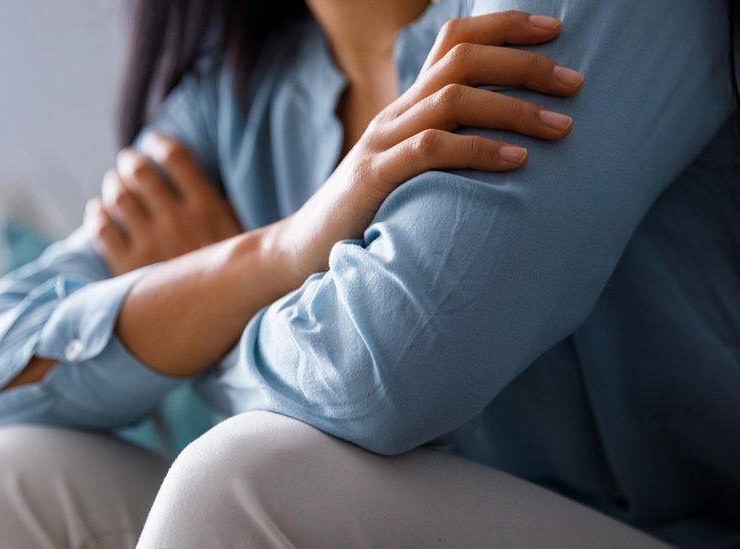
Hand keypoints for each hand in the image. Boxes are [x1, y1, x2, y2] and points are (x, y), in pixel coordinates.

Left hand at [87, 133, 242, 274]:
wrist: (222, 325)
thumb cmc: (233, 282)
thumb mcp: (239, 238)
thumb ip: (217, 208)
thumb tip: (194, 179)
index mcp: (209, 209)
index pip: (175, 156)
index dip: (159, 143)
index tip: (153, 143)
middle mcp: (178, 222)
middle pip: (139, 172)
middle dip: (129, 163)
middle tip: (127, 164)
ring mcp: (151, 245)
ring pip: (117, 197)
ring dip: (112, 186)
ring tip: (114, 187)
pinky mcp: (128, 268)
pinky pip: (101, 229)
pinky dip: (96, 215)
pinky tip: (100, 213)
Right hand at [269, 11, 583, 281]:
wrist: (307, 248)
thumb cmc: (374, 210)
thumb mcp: (412, 166)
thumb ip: (449, 143)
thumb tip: (513, 139)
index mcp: (407, 105)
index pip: (453, 40)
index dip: (504, 26)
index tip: (555, 30)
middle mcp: (395, 113)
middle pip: (461, 60)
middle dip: (524, 64)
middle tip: (575, 83)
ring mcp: (382, 142)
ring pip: (452, 99)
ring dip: (515, 108)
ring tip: (561, 127)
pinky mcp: (374, 178)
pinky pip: (431, 150)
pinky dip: (479, 150)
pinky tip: (517, 161)